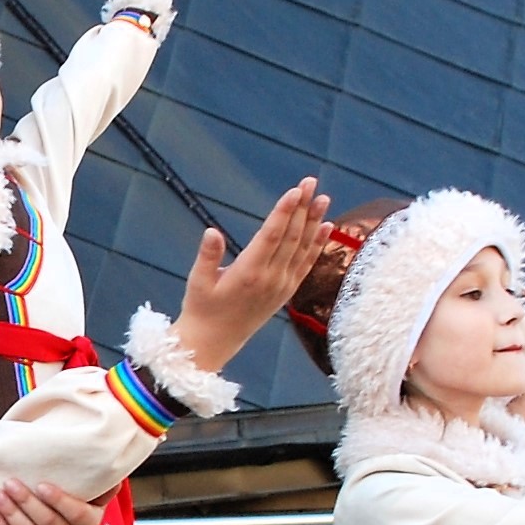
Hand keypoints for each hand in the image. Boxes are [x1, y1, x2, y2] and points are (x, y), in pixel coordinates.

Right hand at [168, 177, 333, 374]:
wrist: (214, 343)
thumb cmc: (201, 309)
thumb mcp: (197, 282)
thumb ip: (208, 256)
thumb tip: (211, 231)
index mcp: (248, 273)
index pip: (272, 236)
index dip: (284, 212)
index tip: (294, 191)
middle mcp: (271, 279)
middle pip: (291, 237)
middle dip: (302, 208)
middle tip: (310, 182)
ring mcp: (282, 287)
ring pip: (302, 249)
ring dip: (314, 222)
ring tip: (323, 198)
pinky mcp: (287, 293)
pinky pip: (306, 265)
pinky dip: (317, 245)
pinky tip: (326, 227)